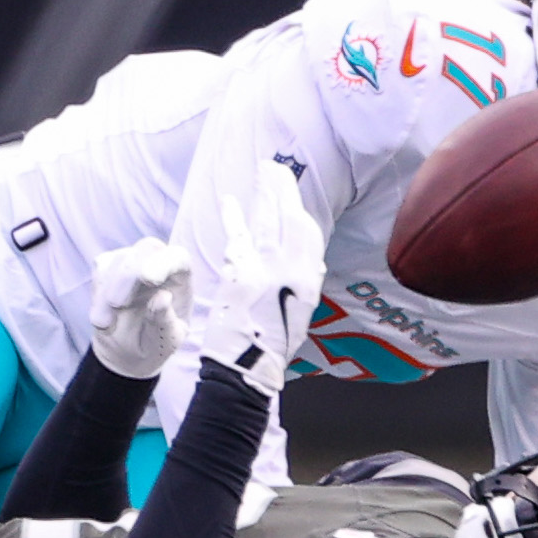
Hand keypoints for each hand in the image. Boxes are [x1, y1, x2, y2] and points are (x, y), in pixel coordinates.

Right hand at [87, 239, 191, 379]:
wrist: (130, 349)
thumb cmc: (157, 341)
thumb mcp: (167, 339)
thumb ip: (165, 320)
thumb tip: (162, 297)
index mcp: (180, 276)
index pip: (177, 257)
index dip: (163, 263)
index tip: (148, 278)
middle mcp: (158, 261)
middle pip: (145, 250)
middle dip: (128, 274)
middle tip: (116, 304)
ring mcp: (132, 260)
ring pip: (118, 261)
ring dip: (107, 292)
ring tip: (104, 324)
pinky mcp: (109, 265)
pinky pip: (100, 272)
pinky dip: (97, 297)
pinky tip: (102, 320)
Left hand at [199, 159, 326, 395]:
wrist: (249, 369)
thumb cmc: (272, 344)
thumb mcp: (299, 312)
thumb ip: (301, 281)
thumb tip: (307, 260)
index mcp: (310, 280)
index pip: (309, 234)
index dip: (298, 211)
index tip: (290, 194)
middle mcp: (294, 272)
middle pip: (290, 220)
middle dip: (283, 191)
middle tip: (274, 168)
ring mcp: (268, 271)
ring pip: (268, 222)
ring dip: (263, 193)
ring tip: (260, 171)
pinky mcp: (241, 275)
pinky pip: (237, 238)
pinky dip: (232, 217)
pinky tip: (228, 200)